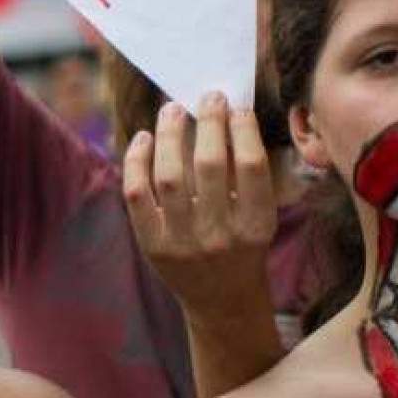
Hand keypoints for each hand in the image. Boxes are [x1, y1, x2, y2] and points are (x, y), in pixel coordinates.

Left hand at [123, 93, 276, 321]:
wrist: (222, 300)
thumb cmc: (244, 245)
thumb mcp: (260, 217)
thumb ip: (249, 176)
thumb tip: (228, 115)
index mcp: (257, 225)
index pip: (251, 166)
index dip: (243, 129)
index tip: (237, 106)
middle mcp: (221, 235)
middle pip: (210, 164)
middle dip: (209, 121)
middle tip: (209, 97)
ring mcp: (183, 243)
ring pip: (170, 176)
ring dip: (170, 134)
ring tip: (172, 109)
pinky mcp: (152, 246)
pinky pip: (137, 194)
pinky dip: (137, 161)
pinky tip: (145, 138)